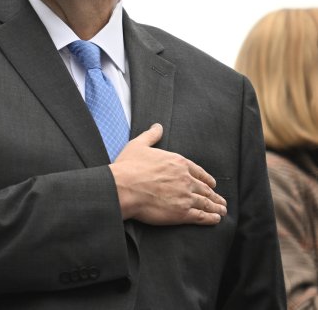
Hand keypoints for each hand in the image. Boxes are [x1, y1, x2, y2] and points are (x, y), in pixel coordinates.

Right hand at [108, 123, 226, 224]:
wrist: (123, 187)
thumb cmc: (128, 167)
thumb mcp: (138, 145)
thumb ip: (151, 136)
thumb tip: (157, 126)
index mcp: (178, 163)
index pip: (198, 172)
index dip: (206, 179)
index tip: (212, 184)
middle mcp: (186, 179)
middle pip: (204, 188)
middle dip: (214, 195)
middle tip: (220, 200)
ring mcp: (185, 196)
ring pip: (206, 202)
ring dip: (216, 206)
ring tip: (222, 210)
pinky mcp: (182, 213)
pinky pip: (201, 216)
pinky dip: (210, 218)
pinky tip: (216, 219)